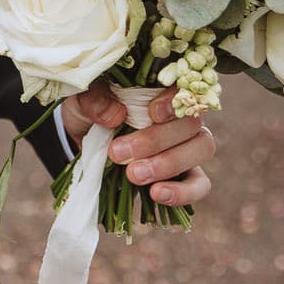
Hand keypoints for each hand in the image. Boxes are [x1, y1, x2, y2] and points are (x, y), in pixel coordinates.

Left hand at [58, 82, 212, 207]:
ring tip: (134, 176)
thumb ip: (94, 101)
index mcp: (159, 89)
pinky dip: (183, 192)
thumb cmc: (89, 112)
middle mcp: (180, 114)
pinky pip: (200, 184)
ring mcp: (187, 144)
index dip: (172, 102)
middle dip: (156, 141)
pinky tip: (158, 195)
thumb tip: (115, 114)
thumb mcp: (81, 102)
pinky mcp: (186, 174)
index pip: (182, 89)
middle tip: (119, 153)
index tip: (151, 113)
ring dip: (170, 164)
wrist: (82, 139)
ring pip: (202, 148)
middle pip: (191, 123)